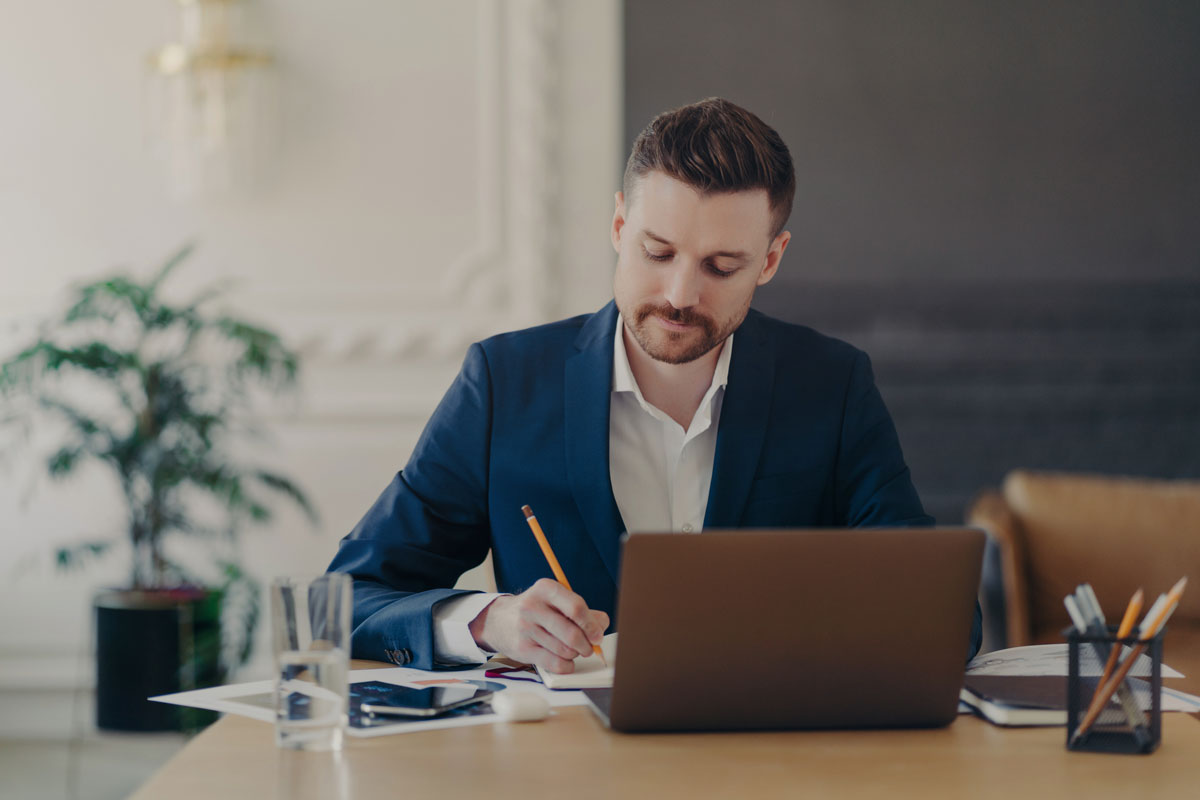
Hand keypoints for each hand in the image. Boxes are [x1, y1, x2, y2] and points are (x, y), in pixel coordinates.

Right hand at [468, 578, 608, 673]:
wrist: (499, 621)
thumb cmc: (537, 610)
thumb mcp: (556, 601)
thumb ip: (581, 611)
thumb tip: (601, 625)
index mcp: (546, 589)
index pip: (576, 607)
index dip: (592, 625)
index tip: (597, 636)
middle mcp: (533, 606)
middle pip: (572, 633)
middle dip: (586, 645)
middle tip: (588, 647)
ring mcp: (526, 628)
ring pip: (565, 650)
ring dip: (575, 654)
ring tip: (572, 650)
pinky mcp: (522, 648)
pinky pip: (554, 663)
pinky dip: (567, 666)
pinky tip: (566, 661)